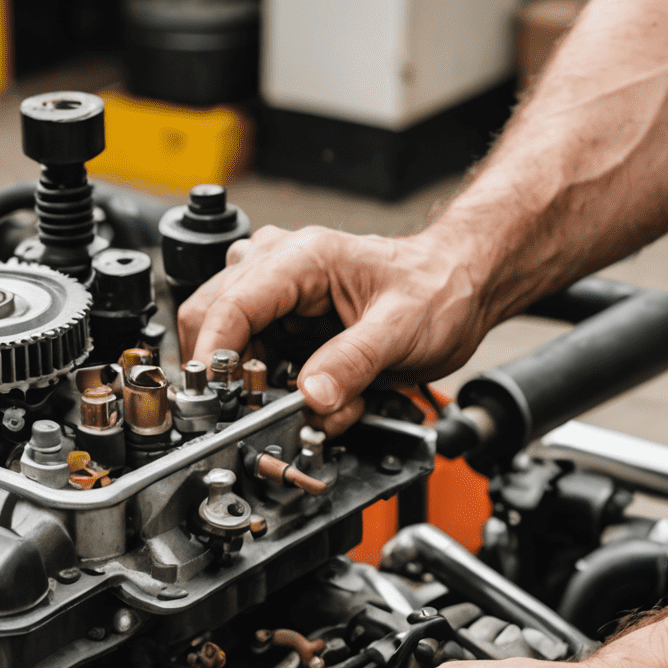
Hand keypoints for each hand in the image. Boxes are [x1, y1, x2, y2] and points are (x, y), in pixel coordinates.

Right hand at [176, 224, 485, 436]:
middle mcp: (276, 270)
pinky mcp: (282, 326)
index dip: (214, 357)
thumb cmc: (436, 289)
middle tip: (266, 408)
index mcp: (300, 258)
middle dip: (232, 375)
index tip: (218, 399)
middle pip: (209, 323)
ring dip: (260, 388)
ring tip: (317, 402)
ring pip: (228, 349)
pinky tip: (320, 395)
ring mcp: (275, 298)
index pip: (227, 306)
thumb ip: (352, 364)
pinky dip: (277, 391)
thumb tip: (309, 397)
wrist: (458, 288)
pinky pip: (255, 365)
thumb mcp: (401, 329)